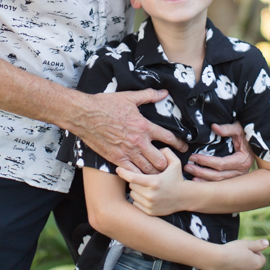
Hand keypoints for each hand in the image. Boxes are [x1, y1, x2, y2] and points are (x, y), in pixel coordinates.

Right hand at [73, 89, 187, 174]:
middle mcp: (138, 142)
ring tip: (157, 174)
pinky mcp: (116, 159)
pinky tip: (140, 176)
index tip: (184, 148)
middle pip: (160, 161)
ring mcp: (127, 152)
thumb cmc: (106, 105)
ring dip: (154, 173)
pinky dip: (138, 176)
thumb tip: (164, 93)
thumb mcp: (129, 97)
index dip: (179, 144)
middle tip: (169, 165)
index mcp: (144, 126)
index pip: (168, 138)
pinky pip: (132, 173)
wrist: (85, 115)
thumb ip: (148, 96)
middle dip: (166, 164)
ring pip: (147, 170)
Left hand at [116, 147, 184, 215]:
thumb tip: (156, 148)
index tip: (118, 169)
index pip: (133, 177)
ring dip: (136, 190)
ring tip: (147, 187)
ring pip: (133, 195)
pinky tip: (147, 195)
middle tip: (143, 178)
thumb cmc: (177, 178)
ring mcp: (149, 205)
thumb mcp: (175, 162)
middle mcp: (150, 195)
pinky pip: (136, 203)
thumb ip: (165, 152)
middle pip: (132, 185)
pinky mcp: (149, 212)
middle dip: (135, 180)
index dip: (123, 172)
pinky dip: (139, 199)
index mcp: (154, 182)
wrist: (184, 197)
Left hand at [184, 121, 253, 181]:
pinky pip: (221, 183)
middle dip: (201, 172)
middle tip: (188, 167)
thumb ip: (227, 128)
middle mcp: (241, 172)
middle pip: (218, 176)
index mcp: (242, 160)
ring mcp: (238, 177)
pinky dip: (209, 184)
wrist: (256, 143)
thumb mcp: (238, 129)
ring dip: (204, 180)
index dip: (206, 161)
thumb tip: (214, 127)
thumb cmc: (246, 135)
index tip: (193, 157)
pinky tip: (199, 182)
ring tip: (191, 177)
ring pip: (219, 183)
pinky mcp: (235, 179)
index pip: (221, 164)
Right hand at [211, 238, 268, 269]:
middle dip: (249, 258)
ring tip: (233, 256)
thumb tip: (267, 243)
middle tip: (240, 251)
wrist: (218, 259)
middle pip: (254, 265)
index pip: (262, 258)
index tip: (247, 248)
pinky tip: (228, 263)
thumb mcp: (246, 243)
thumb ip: (258, 244)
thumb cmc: (233, 249)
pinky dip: (235, 269)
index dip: (256, 252)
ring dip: (242, 264)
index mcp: (257, 264)